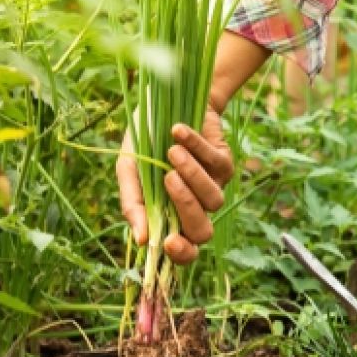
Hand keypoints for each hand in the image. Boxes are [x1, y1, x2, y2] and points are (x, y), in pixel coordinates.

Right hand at [117, 108, 233, 263]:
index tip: (168, 242)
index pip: (183, 252)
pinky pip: (216, 164)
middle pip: (202, 232)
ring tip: (172, 152)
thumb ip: (133, 204)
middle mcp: (194, 208)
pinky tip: (178, 131)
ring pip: (214, 200)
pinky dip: (196, 146)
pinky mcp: (226, 164)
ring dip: (193, 175)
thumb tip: (142, 240)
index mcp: (170, 217)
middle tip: (168, 179)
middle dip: (186, 207)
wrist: (163, 102)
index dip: (181, 254)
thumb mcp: (130, 170)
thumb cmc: (143, 142)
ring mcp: (213, 188)